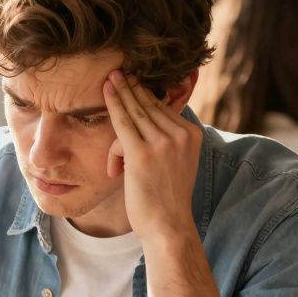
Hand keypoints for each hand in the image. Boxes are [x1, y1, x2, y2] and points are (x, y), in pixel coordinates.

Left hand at [102, 71, 200, 239]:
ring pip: (135, 112)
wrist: (168, 226)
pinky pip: (123, 122)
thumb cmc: (166, 198)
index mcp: (191, 134)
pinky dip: (113, 105)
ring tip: (110, 77)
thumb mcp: (176, 162)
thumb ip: (167, 140)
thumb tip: (147, 122)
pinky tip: (106, 90)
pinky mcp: (142, 154)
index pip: (163, 109)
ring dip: (120, 97)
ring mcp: (163, 143)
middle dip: (132, 88)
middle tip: (119, 70)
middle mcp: (181, 134)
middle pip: (149, 105)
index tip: (133, 79)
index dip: (144, 95)